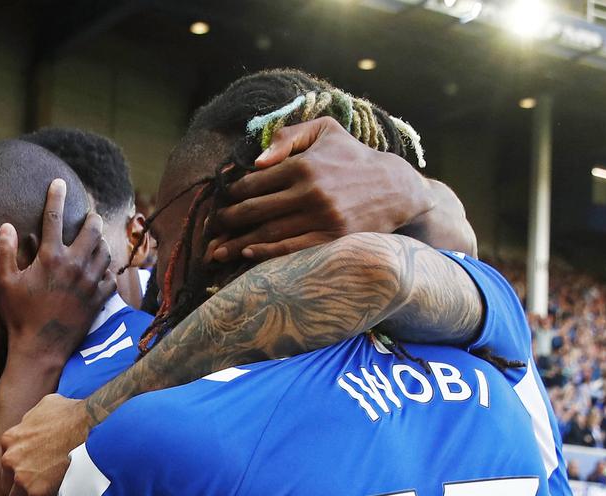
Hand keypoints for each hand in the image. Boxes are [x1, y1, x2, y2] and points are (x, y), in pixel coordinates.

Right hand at [0, 179, 114, 364]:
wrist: (41, 349)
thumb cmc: (19, 316)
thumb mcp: (5, 283)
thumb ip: (5, 252)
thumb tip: (6, 226)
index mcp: (51, 258)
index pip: (53, 217)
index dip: (55, 195)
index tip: (58, 182)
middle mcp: (75, 266)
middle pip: (91, 229)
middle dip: (90, 218)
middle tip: (87, 217)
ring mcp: (90, 282)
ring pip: (105, 250)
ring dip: (100, 242)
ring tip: (94, 241)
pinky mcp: (99, 299)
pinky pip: (111, 276)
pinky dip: (107, 270)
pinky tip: (102, 270)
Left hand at [1, 394, 88, 495]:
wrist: (93, 429)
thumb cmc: (74, 415)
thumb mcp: (47, 406)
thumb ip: (33, 420)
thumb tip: (35, 424)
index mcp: (10, 440)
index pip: (8, 462)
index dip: (24, 467)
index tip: (39, 469)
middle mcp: (10, 459)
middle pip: (8, 484)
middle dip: (24, 486)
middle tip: (45, 486)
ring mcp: (22, 478)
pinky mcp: (37, 493)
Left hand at [205, 117, 424, 261]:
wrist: (396, 188)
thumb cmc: (353, 157)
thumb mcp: (325, 131)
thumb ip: (288, 137)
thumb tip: (255, 160)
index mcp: (303, 165)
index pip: (253, 183)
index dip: (230, 195)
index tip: (218, 204)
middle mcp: (310, 192)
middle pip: (254, 210)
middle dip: (226, 222)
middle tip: (209, 231)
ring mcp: (322, 218)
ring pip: (268, 232)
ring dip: (237, 244)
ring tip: (215, 252)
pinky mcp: (333, 239)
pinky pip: (293, 249)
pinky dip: (267, 253)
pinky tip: (248, 255)